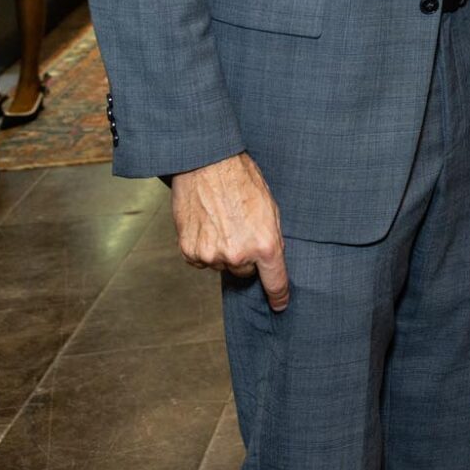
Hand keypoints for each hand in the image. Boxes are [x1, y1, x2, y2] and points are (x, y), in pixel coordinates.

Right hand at [171, 152, 289, 310]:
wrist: (206, 165)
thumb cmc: (241, 180)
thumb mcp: (270, 208)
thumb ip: (272, 238)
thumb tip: (272, 259)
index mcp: (264, 244)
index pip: (275, 282)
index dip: (278, 296)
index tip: (280, 304)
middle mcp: (238, 255)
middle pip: (245, 272)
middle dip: (246, 257)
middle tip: (240, 230)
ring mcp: (211, 255)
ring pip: (222, 265)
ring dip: (223, 250)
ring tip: (222, 222)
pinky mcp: (189, 251)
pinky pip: (201, 259)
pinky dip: (204, 247)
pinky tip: (206, 225)